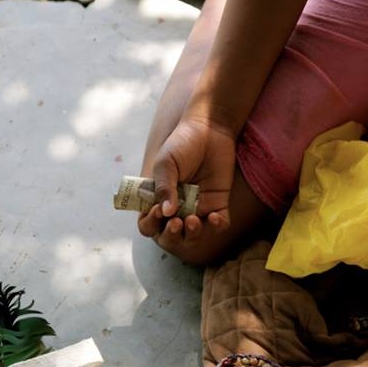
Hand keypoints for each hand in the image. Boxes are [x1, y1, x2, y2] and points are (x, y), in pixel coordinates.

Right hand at [137, 116, 236, 252]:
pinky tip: (215, 216)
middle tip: (177, 222)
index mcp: (158, 199)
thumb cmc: (182, 143)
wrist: (210, 130)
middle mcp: (177, 208)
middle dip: (172, 235)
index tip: (159, 212)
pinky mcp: (218, 203)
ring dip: (193, 234)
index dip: (151, 224)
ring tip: (194, 220)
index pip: (148, 223)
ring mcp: (198, 207)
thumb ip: (164, 187)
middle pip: (170, 236)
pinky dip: (217, 225)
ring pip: (193, 235)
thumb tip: (166, 213)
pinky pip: (219, 224)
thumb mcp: (166, 163)